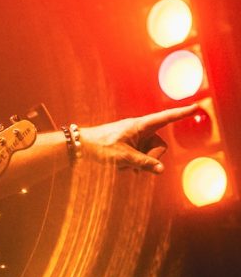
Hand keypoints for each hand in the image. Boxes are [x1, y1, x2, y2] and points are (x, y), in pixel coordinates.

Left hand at [79, 103, 200, 173]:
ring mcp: (134, 138)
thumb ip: (143, 163)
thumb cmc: (100, 147)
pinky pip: (139, 156)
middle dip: (150, 159)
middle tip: (135, 168)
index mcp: (140, 125)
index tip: (196, 107)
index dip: (182, 114)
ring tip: (122, 166)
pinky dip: (133, 163)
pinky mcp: (128, 145)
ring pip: (148, 153)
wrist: (80, 145)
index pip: (166, 118)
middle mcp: (139, 129)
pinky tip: (120, 168)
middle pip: (158, 146)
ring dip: (138, 163)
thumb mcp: (122, 157)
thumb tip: (161, 169)